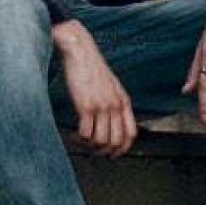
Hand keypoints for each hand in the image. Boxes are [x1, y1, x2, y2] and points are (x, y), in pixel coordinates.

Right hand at [52, 20, 136, 156]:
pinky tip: (74, 134)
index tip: (112, 154)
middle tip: (93, 150)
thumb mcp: (110, 85)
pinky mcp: (86, 106)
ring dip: (90, 146)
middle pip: (117, 141)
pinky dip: (79, 139)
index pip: (131, 134)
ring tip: (81, 141)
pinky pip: (86, 134)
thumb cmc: (91, 67)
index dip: (123, 149)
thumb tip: (110, 122)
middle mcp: (115, 105)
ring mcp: (102, 106)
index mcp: (124, 101)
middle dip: (104, 151)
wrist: (79, 51)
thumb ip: (114, 102)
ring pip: (101, 141)